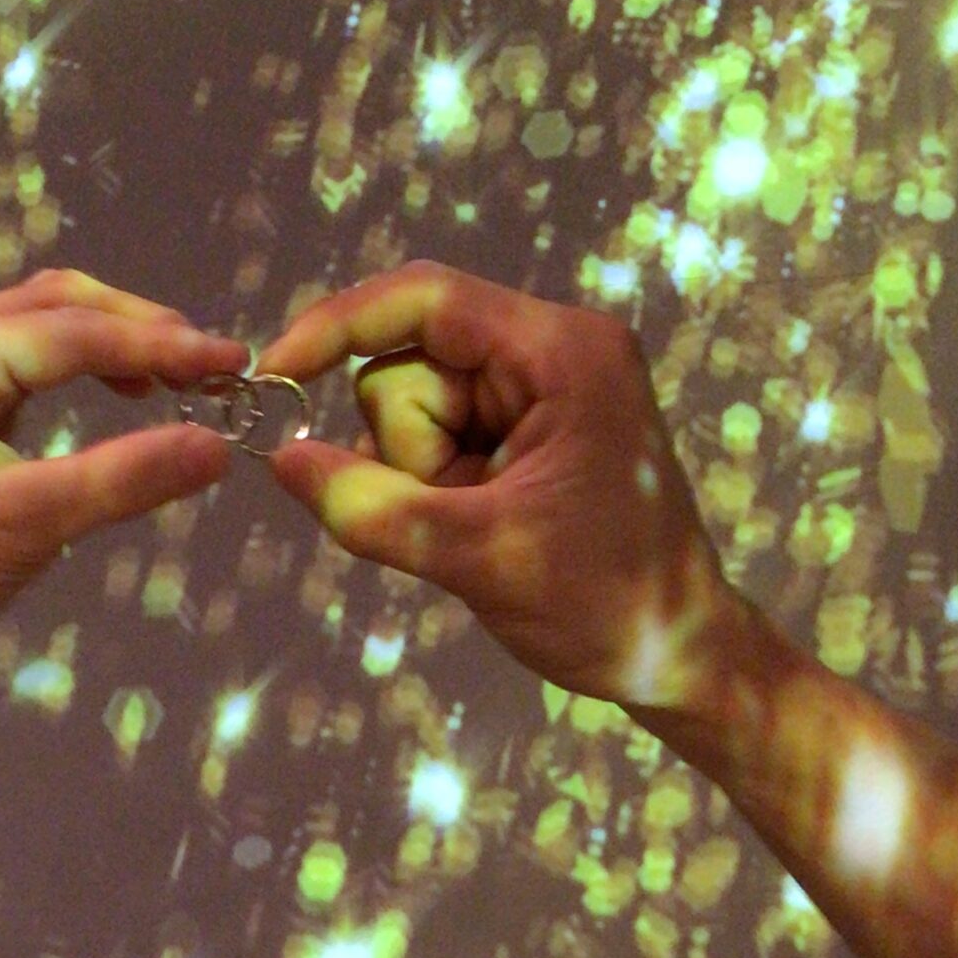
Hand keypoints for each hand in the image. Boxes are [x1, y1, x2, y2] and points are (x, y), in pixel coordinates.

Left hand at [0, 272, 245, 793]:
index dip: (162, 344)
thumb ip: (127, 478)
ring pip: (36, 322)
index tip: (233, 361)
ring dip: (110, 341)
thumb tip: (219, 447)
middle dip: (139, 328)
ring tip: (179, 376)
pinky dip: (75, 364)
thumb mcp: (30, 527)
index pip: (72, 333)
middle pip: (55, 305)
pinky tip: (120, 392)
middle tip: (214, 367)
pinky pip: (15, 355)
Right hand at [256, 263, 744, 716]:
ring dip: (423, 477)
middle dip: (412, 450)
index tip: (275, 374)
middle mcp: (554, 350)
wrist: (681, 657)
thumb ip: (374, 510)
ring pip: (414, 409)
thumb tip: (283, 461)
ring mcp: (541, 391)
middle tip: (471, 515)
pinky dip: (437, 488)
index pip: (426, 300)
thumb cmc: (607, 603)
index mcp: (564, 352)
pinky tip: (482, 527)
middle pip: (412, 365)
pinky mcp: (529, 430)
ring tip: (485, 529)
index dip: (339, 327)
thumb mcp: (481, 558)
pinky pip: (438, 440)